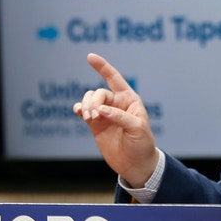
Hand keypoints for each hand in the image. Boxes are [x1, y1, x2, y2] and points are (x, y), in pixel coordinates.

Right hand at [73, 53, 158, 186]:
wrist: (135, 164)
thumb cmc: (142, 144)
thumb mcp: (137, 128)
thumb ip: (120, 117)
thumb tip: (100, 110)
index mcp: (129, 99)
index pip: (114, 79)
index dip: (102, 67)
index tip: (90, 56)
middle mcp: (116, 103)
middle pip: (98, 93)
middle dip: (94, 102)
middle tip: (95, 117)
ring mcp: (104, 113)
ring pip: (89, 100)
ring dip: (85, 106)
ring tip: (88, 119)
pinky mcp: (95, 125)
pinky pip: (83, 112)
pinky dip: (78, 109)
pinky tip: (78, 111)